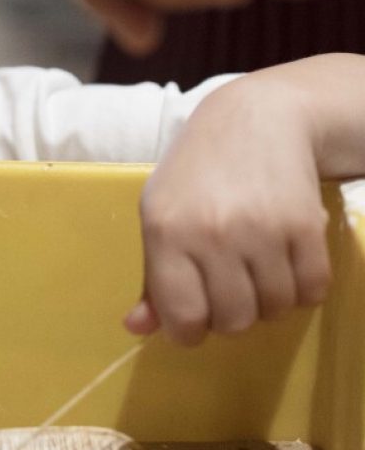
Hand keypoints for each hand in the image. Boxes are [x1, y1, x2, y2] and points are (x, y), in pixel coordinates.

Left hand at [124, 66, 330, 345]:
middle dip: (232, 314)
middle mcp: (211, 232)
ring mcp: (260, 230)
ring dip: (268, 299)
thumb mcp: (160, 211)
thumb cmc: (197, 170)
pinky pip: (311, 291)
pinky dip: (302, 286)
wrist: (254, 119)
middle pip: (232, 321)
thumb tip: (137, 328)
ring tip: (256, 264)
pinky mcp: (304, 227)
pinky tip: (286, 257)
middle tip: (229, 283)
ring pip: (274, 310)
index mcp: (165, 230)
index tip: (195, 320)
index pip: (181, 316)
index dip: (189, 330)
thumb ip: (152, 274)